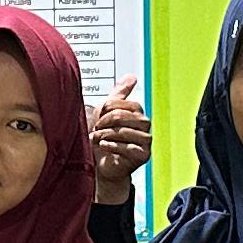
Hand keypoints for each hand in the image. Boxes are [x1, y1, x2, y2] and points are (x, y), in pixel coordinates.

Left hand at [89, 76, 150, 207]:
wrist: (102, 166)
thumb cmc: (104, 139)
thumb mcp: (107, 112)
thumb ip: (119, 94)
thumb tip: (132, 76)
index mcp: (138, 113)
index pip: (126, 104)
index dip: (109, 109)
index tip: (99, 116)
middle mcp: (145, 126)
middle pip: (124, 116)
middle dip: (105, 123)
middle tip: (96, 129)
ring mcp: (146, 141)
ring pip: (125, 132)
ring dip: (106, 135)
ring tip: (97, 139)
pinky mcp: (143, 155)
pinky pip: (127, 147)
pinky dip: (112, 146)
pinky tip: (104, 146)